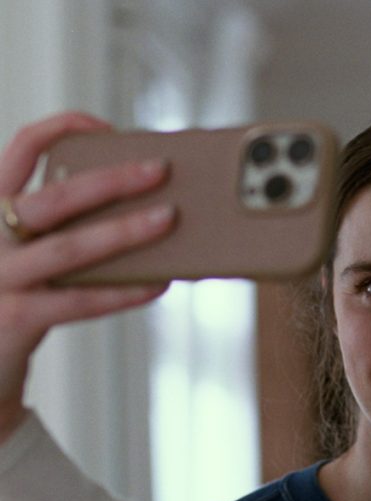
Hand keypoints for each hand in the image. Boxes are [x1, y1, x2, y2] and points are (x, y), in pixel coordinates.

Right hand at [0, 112, 175, 442]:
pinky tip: (158, 283)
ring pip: (68, 247)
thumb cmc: (16, 300)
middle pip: (52, 197)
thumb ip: (63, 228)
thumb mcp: (29, 252)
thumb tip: (144, 208)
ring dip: (124, 231)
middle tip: (161, 169)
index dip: (62, 129)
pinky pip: (78, 301)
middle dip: (112, 180)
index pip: (18, 150)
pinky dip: (122, 291)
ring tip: (168, 219)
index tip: (108, 126)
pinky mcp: (14, 318)